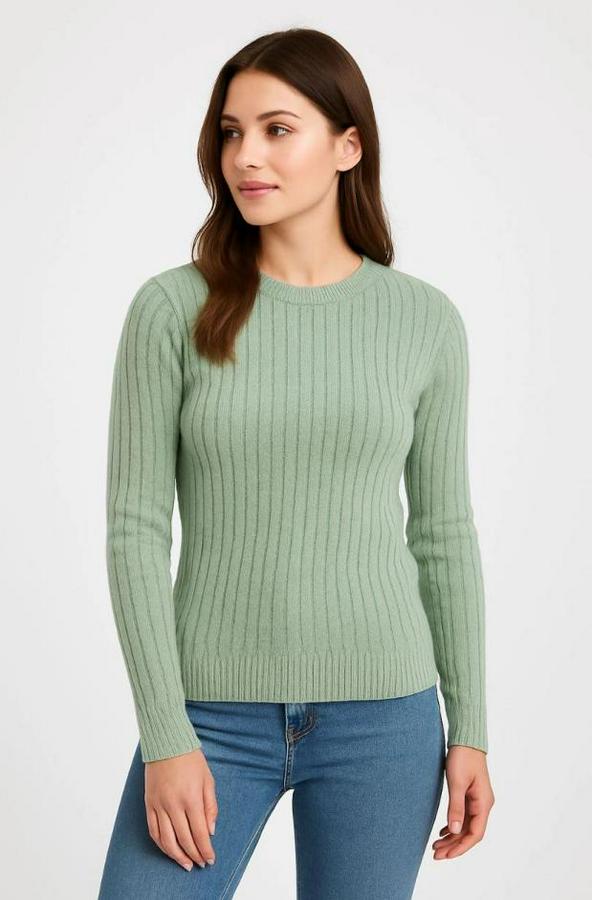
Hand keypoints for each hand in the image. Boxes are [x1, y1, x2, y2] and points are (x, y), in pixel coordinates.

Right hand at [144, 748, 217, 870]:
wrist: (166, 743)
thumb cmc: (191, 759)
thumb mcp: (208, 780)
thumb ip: (211, 807)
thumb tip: (210, 831)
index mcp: (191, 798)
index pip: (199, 833)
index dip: (205, 850)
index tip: (210, 859)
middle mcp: (173, 805)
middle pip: (184, 840)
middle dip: (194, 855)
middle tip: (200, 863)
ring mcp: (158, 805)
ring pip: (166, 840)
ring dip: (177, 856)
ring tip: (186, 864)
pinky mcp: (149, 804)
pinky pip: (153, 830)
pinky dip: (161, 844)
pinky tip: (169, 850)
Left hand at [432, 745, 494, 859]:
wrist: (466, 739)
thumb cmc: (463, 757)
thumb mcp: (457, 783)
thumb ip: (456, 807)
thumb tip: (454, 831)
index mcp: (483, 803)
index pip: (475, 834)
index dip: (461, 847)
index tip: (446, 855)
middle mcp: (483, 805)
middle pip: (470, 833)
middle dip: (454, 846)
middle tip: (436, 855)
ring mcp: (477, 800)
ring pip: (465, 826)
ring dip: (452, 837)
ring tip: (435, 846)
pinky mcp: (470, 795)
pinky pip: (463, 816)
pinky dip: (453, 826)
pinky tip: (443, 832)